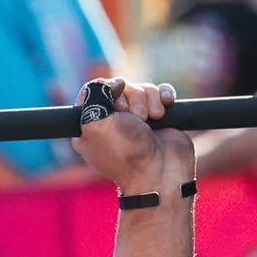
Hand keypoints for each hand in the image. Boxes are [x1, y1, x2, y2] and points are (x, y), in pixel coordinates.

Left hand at [73, 77, 194, 196]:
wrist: (161, 174)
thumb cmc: (126, 153)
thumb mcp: (96, 124)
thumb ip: (92, 96)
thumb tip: (116, 82)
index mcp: (90, 124)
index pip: (94, 90)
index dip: (108, 92)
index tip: (117, 107)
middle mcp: (113, 121)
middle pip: (122, 86)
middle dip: (133, 98)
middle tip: (138, 120)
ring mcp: (137, 120)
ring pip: (143, 89)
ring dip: (150, 100)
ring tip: (154, 119)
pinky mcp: (160, 119)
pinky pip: (161, 93)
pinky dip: (164, 95)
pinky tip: (167, 104)